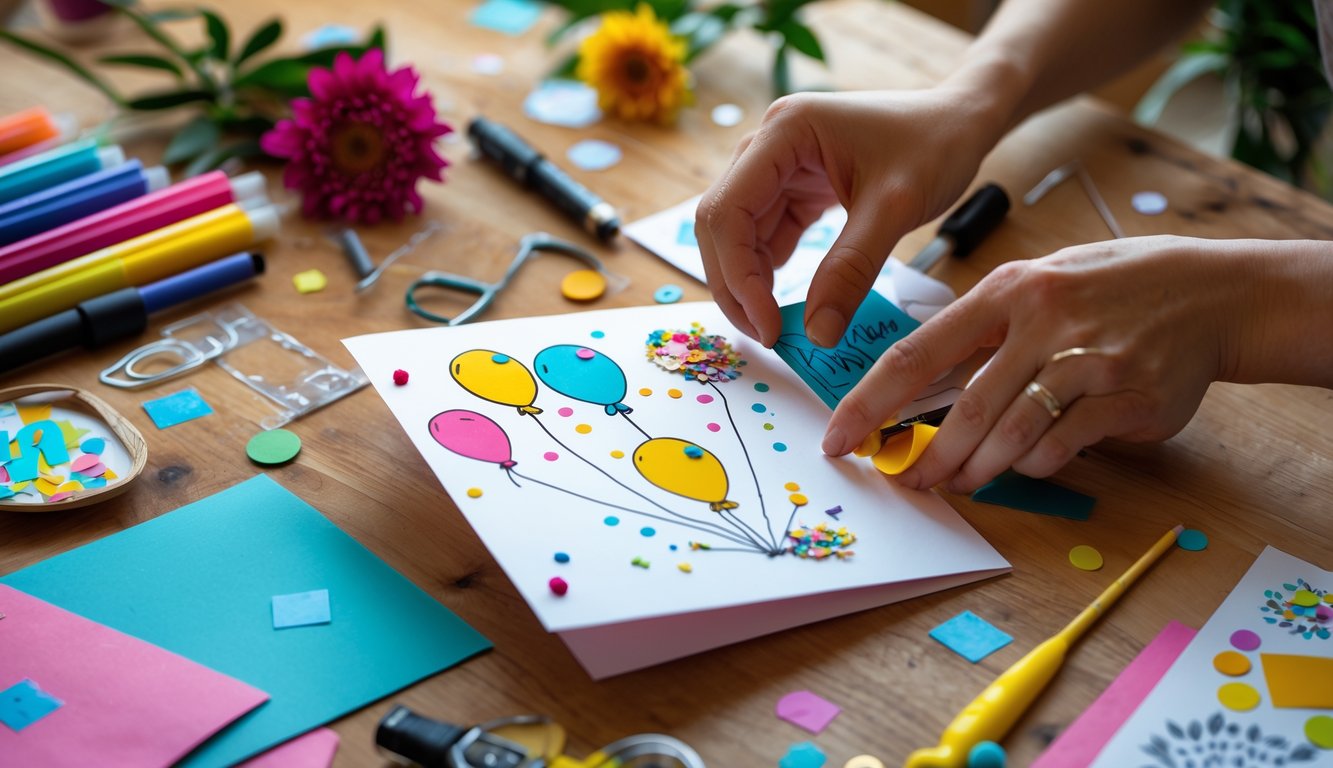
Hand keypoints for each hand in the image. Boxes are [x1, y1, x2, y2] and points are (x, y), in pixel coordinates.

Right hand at [694, 88, 1002, 347]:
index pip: (729, 210)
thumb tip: (818, 332)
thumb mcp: (895, 209)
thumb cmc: (936, 143)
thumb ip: (852, 269)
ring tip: (774, 325)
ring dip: (748, 282)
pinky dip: (768, 272)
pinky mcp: (793, 188)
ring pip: (738, 235)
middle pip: (721, 224)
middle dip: (735, 284)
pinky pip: (764, 235)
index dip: (737, 274)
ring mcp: (778, 166)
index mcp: (785, 132)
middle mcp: (769, 144)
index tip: (767, 323)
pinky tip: (784, 301)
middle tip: (766, 335)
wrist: (962, 122)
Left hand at [822, 236, 1258, 491]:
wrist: (1213, 291)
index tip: (839, 438)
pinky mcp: (1126, 397)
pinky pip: (1060, 446)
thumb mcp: (1039, 283)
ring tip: (960, 482)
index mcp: (1007, 290)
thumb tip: (920, 384)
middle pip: (965, 407)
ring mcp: (1088, 359)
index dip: (870, 402)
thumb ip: (984, 327)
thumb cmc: (1110, 288)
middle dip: (929, 455)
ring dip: (977, 469)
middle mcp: (1043, 321)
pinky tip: (1028, 462)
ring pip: (1010, 434)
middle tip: (909, 481)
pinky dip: (1034, 464)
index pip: (917, 353)